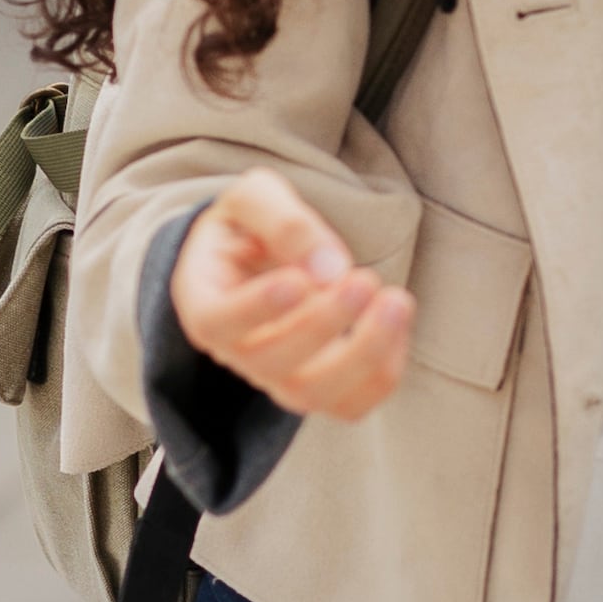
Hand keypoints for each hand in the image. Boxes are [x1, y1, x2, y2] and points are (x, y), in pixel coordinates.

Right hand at [168, 166, 418, 423]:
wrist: (260, 255)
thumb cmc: (251, 226)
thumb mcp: (254, 199)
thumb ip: (283, 220)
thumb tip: (328, 267)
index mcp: (204, 303)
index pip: (217, 323)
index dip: (256, 309)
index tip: (296, 280)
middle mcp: (236, 352)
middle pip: (272, 362)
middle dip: (324, 323)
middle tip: (364, 279)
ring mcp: (276, 378)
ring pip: (313, 394)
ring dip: (363, 354)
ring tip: (396, 301)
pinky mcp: (319, 388)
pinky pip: (351, 402)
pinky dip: (383, 370)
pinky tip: (398, 319)